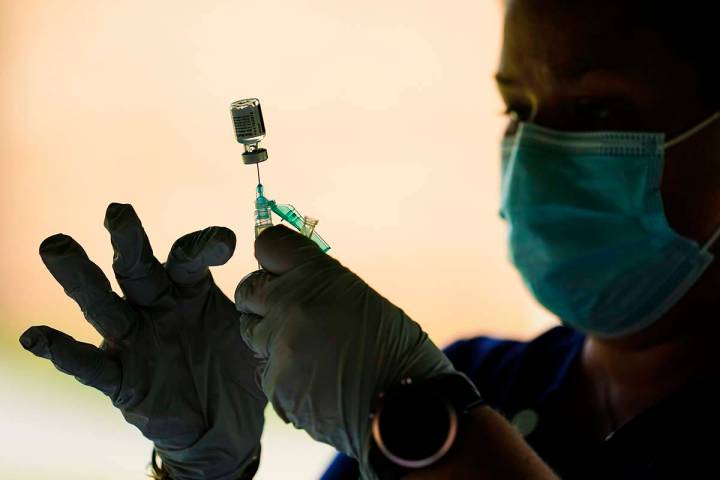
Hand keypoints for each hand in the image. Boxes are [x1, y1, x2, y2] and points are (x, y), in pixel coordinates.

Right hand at [20, 203, 265, 479]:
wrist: (225, 425)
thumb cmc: (237, 367)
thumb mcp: (254, 330)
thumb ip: (260, 301)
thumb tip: (286, 270)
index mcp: (190, 289)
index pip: (188, 256)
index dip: (204, 244)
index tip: (227, 244)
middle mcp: (157, 306)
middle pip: (137, 267)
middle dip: (128, 240)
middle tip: (119, 212)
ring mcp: (135, 340)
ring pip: (103, 304)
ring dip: (80, 277)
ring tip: (57, 246)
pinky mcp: (121, 377)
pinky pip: (89, 365)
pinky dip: (63, 351)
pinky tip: (36, 337)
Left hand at [234, 225, 464, 476]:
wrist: (407, 406)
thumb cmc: (394, 350)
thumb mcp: (360, 298)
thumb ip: (316, 284)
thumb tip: (285, 277)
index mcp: (317, 275)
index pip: (268, 245)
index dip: (273, 259)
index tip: (279, 270)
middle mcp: (291, 304)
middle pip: (248, 290)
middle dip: (262, 299)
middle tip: (286, 312)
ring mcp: (279, 346)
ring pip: (251, 333)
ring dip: (271, 338)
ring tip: (311, 350)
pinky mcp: (274, 385)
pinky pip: (265, 370)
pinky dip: (284, 374)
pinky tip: (315, 380)